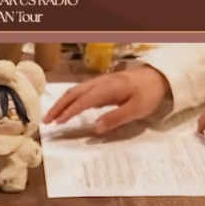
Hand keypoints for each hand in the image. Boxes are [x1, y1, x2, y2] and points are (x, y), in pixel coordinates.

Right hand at [43, 68, 169, 133]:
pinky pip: (81, 90)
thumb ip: (116, 118)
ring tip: (51, 116)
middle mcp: (100, 83)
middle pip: (73, 93)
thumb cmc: (148, 94)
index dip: (69, 111)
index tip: (58, 123)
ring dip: (62, 103)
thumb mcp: (136, 109)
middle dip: (58, 107)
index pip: (83, 101)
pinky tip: (67, 108)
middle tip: (46, 121)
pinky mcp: (101, 84)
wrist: (158, 77)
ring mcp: (100, 81)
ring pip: (75, 90)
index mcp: (107, 89)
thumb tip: (95, 128)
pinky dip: (70, 99)